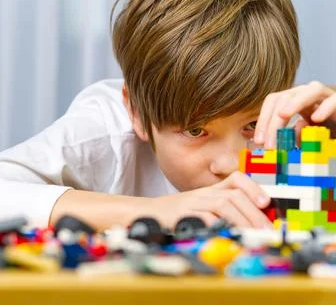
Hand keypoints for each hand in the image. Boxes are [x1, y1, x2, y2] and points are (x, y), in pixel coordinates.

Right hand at [148, 172, 271, 228]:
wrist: (147, 213)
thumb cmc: (176, 215)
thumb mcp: (200, 207)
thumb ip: (222, 212)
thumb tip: (251, 225)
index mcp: (209, 190)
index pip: (235, 179)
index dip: (253, 188)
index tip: (266, 202)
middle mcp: (203, 193)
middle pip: (233, 195)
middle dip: (254, 213)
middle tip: (267, 230)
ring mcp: (192, 203)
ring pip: (223, 204)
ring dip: (242, 220)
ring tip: (254, 235)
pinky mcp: (182, 215)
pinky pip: (205, 218)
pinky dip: (220, 227)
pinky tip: (230, 236)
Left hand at [254, 81, 335, 147]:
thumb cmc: (324, 133)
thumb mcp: (304, 138)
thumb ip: (292, 137)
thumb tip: (281, 137)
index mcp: (294, 100)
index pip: (273, 102)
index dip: (263, 120)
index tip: (259, 141)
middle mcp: (308, 94)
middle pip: (286, 98)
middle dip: (274, 120)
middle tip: (269, 143)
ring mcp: (327, 95)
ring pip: (310, 91)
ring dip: (295, 103)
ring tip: (283, 116)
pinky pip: (334, 100)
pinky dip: (325, 108)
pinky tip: (316, 119)